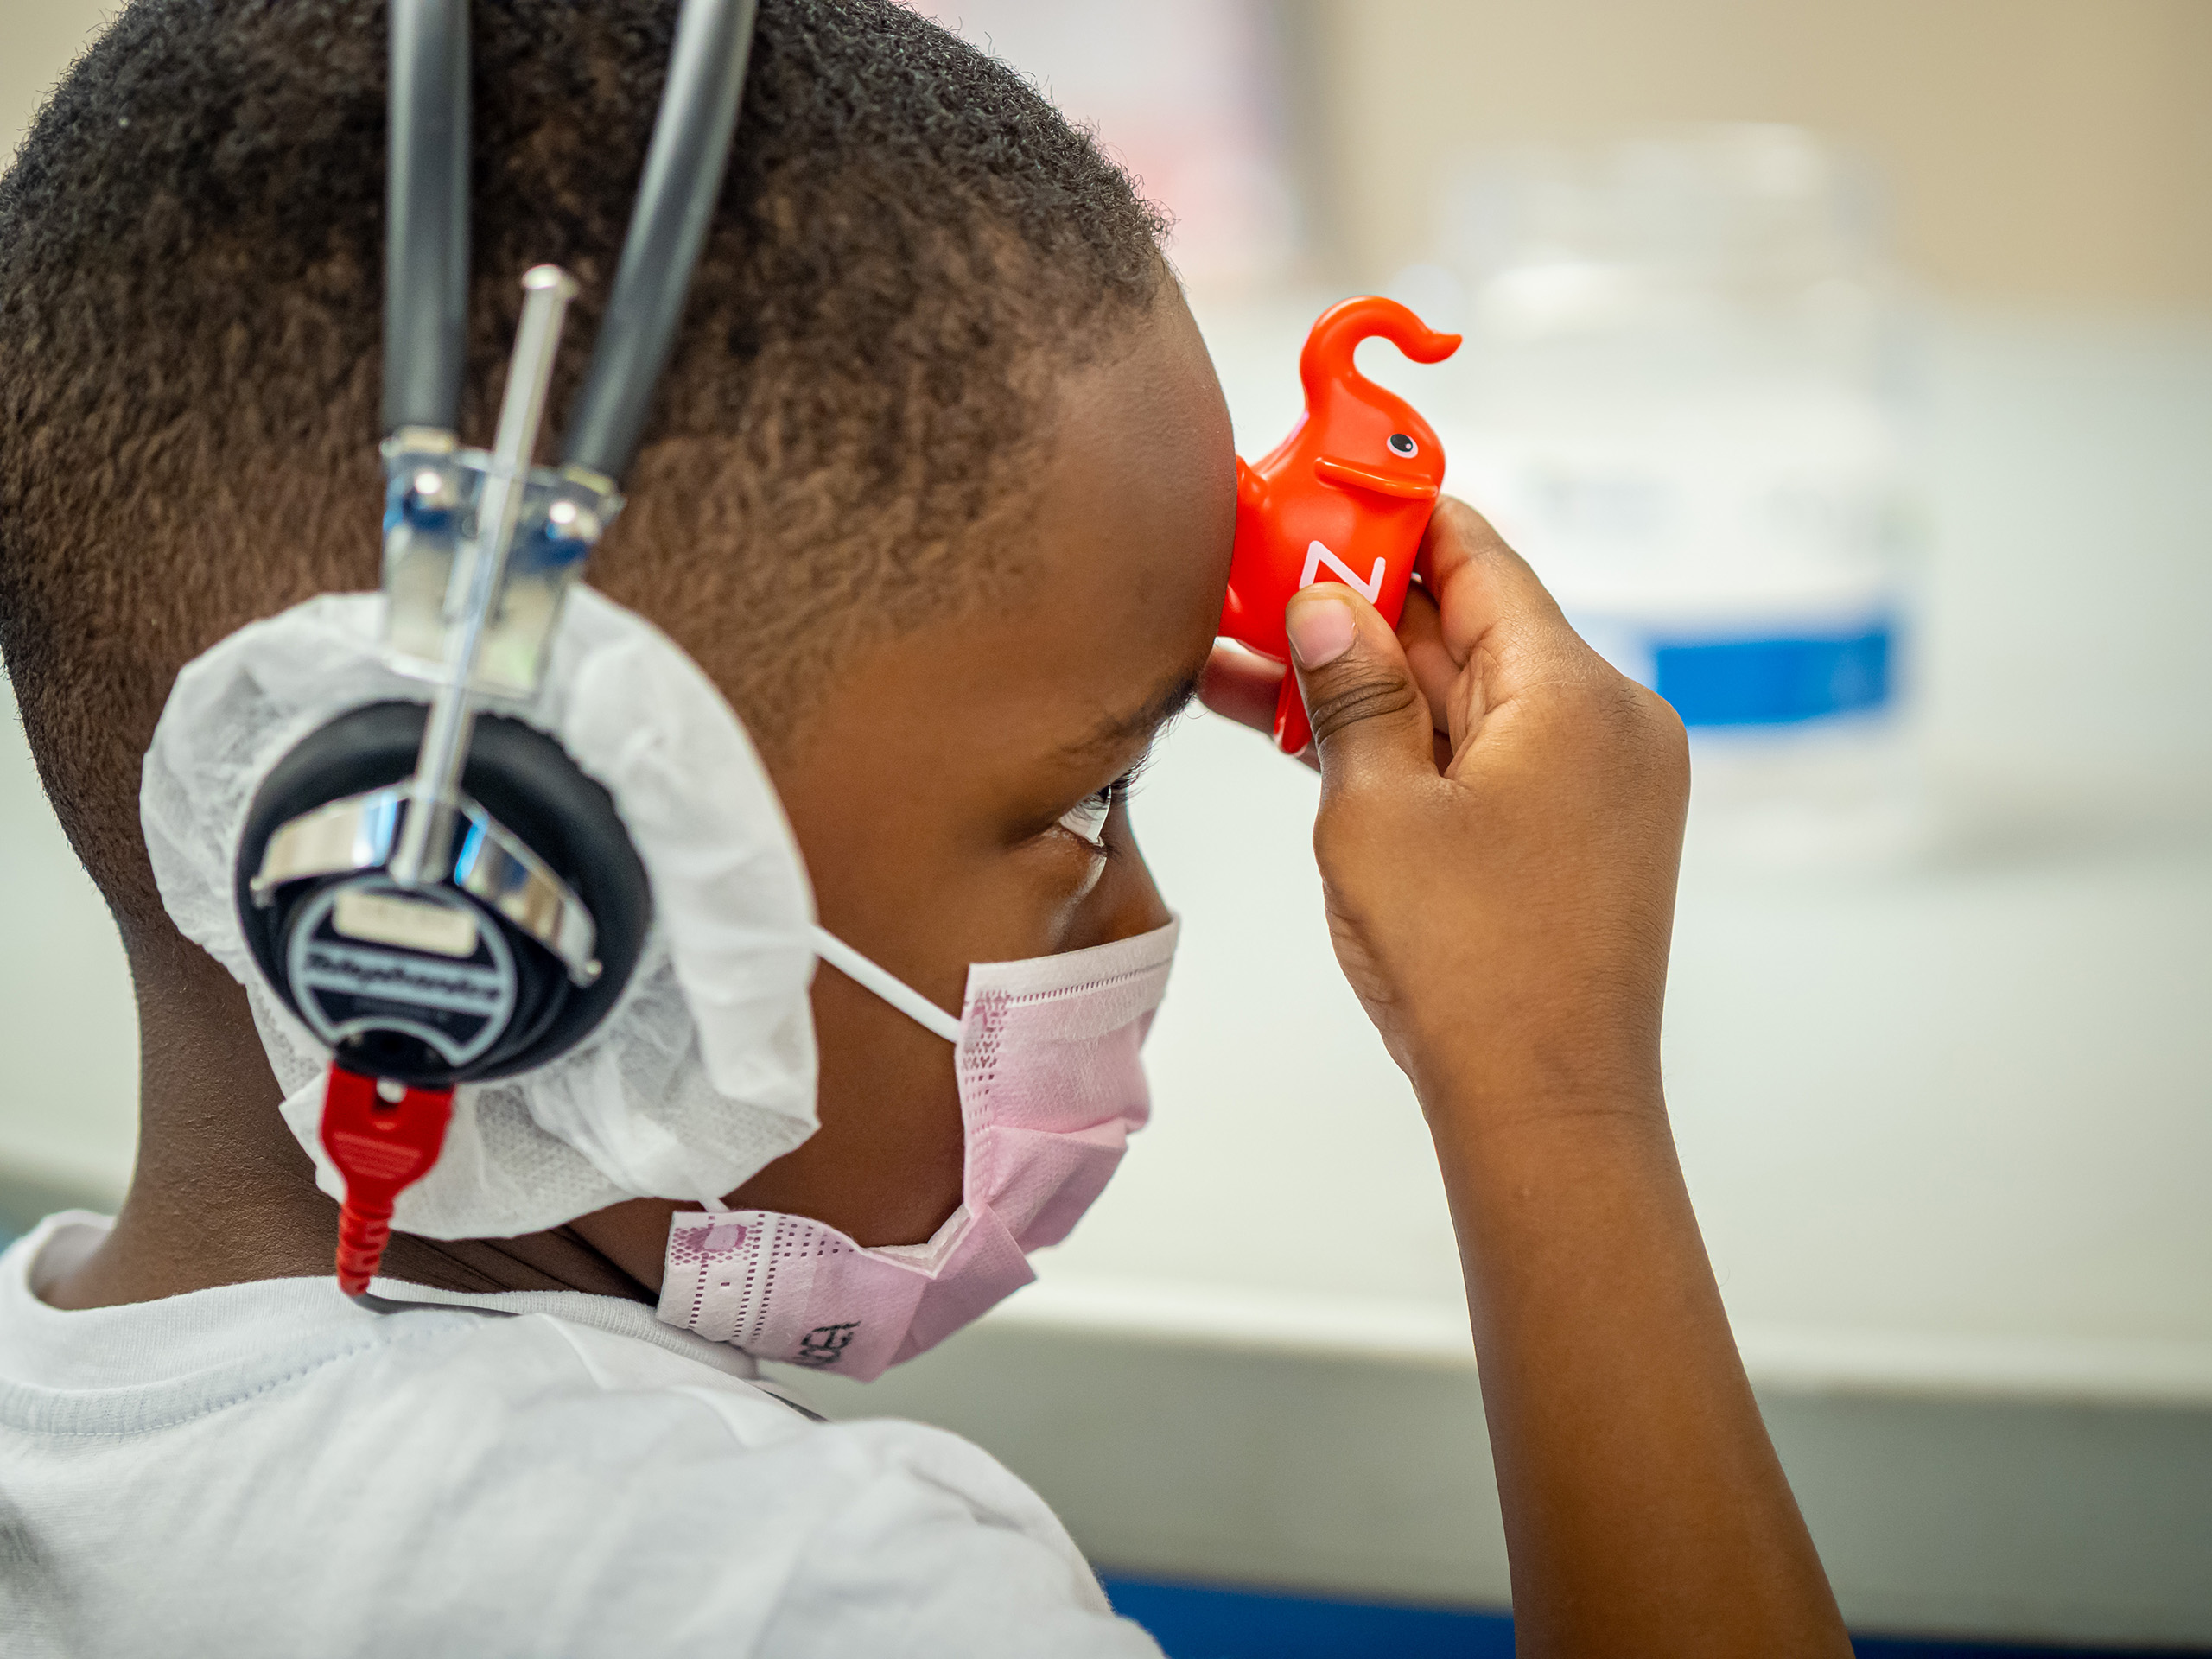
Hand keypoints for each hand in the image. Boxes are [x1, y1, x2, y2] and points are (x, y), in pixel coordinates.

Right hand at [1201, 497, 1688, 1114]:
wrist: (1543, 1105)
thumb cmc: (1470, 966)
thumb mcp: (1374, 811)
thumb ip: (1350, 693)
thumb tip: (1324, 604)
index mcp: (1575, 694)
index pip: (1478, 556)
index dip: (1390, 516)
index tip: (1316, 491)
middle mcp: (1606, 723)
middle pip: (1469, 624)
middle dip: (1358, 606)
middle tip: (1255, 582)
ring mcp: (1595, 783)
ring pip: (1465, 696)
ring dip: (1367, 682)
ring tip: (1248, 663)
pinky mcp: (1572, 835)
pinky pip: (1480, 756)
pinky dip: (1406, 743)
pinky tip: (1310, 735)